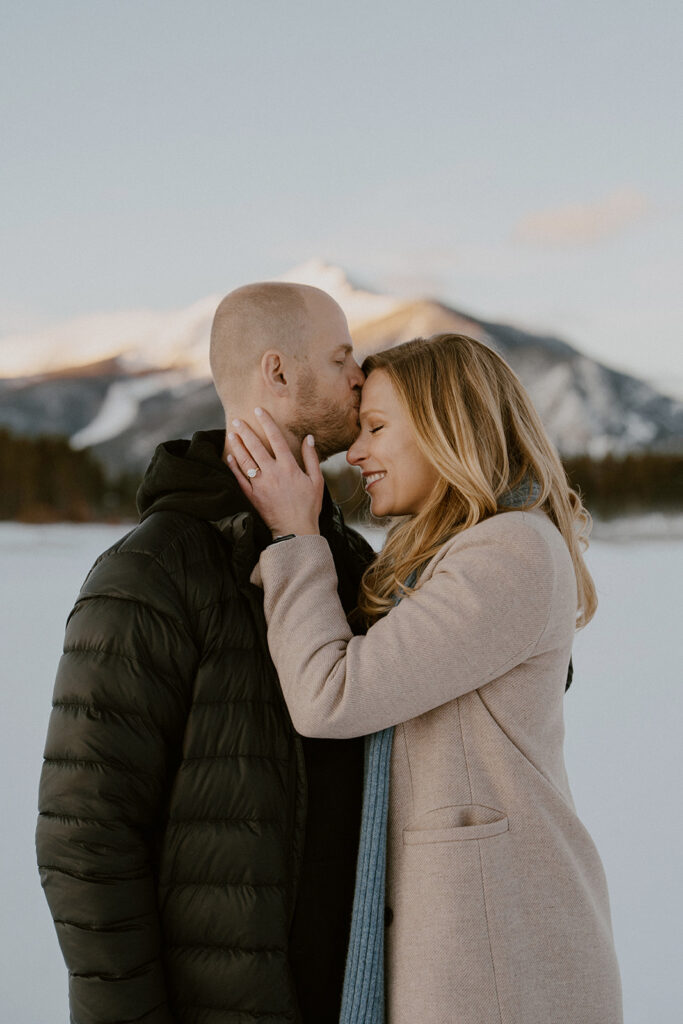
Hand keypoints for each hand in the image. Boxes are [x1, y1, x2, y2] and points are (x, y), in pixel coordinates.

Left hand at [226, 407, 323, 536]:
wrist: (296, 530)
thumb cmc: (309, 506)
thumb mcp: (317, 480)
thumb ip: (311, 458)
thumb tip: (309, 438)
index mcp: (289, 467)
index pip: (276, 439)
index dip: (267, 423)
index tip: (259, 411)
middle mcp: (273, 473)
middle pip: (256, 447)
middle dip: (245, 431)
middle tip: (237, 420)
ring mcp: (260, 485)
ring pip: (245, 460)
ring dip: (237, 446)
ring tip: (231, 434)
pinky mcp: (252, 496)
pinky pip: (240, 479)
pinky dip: (234, 467)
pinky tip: (229, 457)